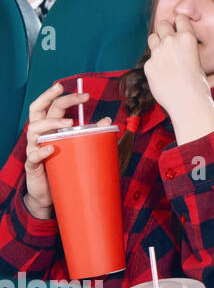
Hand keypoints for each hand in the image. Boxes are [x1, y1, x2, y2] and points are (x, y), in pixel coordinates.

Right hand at [24, 81, 111, 213]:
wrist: (50, 193)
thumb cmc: (63, 165)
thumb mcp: (77, 147)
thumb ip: (92, 133)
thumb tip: (108, 120)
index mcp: (49, 128)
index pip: (50, 106)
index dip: (63, 96)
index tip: (84, 94)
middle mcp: (39, 134)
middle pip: (38, 110)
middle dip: (52, 98)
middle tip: (73, 95)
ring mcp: (33, 148)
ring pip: (34, 129)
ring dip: (51, 123)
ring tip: (69, 122)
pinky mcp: (32, 165)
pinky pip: (33, 155)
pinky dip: (41, 151)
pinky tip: (51, 148)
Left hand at [143, 14, 211, 121]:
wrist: (188, 100)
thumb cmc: (198, 83)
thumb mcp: (197, 59)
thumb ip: (183, 48)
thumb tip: (174, 46)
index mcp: (187, 38)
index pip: (180, 17)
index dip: (179, 23)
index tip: (179, 28)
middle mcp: (171, 41)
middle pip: (162, 24)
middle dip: (165, 29)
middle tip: (169, 40)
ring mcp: (157, 52)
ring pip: (152, 38)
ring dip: (157, 42)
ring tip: (164, 55)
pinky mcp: (148, 65)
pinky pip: (150, 59)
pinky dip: (155, 64)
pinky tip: (164, 75)